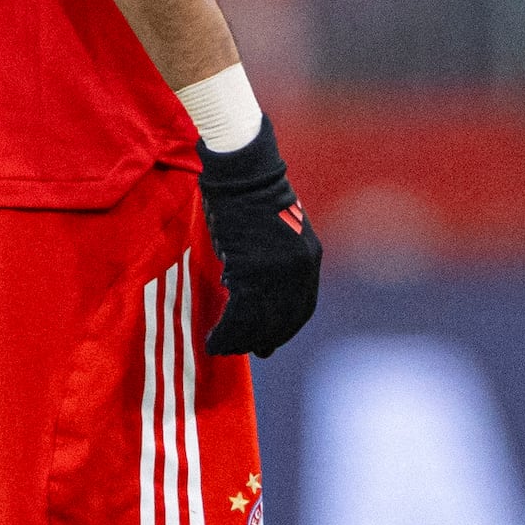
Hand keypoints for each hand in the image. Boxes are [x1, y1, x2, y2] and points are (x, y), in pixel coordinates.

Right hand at [196, 116, 321, 357]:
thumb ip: (277, 263)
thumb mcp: (278, 233)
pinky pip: (239, 314)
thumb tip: (257, 292)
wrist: (243, 173)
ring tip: (221, 347)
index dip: (285, 329)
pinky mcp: (251, 270)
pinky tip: (214, 339)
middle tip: (246, 350)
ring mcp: (277, 272)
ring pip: (259, 322)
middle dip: (263, 339)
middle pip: (283, 320)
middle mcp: (299, 270)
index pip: (302, 308)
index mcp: (310, 260)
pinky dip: (227, 332)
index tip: (269, 341)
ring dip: (240, 341)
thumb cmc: (252, 196)